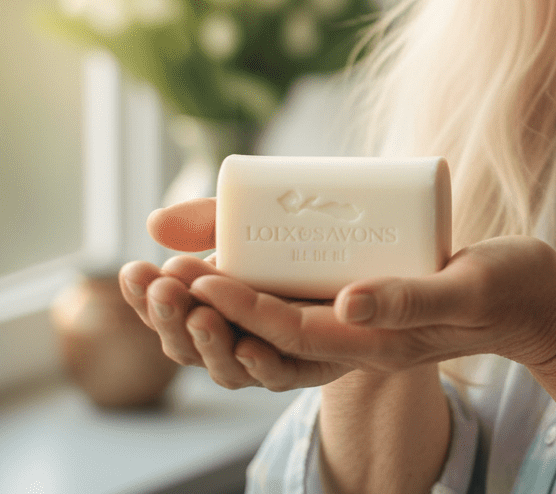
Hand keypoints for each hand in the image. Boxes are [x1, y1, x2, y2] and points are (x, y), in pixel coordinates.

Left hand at [120, 198, 555, 392]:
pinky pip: (307, 291)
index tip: (198, 275)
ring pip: (280, 311)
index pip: (289, 331)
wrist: (534, 298)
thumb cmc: (508, 291)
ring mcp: (362, 314)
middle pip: (270, 327)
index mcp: (374, 342)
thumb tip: (346, 301)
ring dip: (230, 292)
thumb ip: (413, 298)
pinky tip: (247, 246)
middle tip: (168, 265)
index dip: (240, 306)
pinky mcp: (370, 292)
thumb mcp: (465, 290)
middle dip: (216, 304)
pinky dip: (268, 275)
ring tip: (186, 257)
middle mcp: (357, 333)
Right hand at [120, 198, 349, 390]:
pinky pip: (285, 373)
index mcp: (214, 302)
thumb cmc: (309, 232)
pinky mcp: (318, 360)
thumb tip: (154, 223)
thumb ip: (211, 219)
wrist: (385, 244)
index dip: (143, 298)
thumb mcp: (257, 217)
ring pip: (230, 367)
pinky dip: (264, 364)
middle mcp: (237, 334)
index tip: (134, 269)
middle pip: (188, 345)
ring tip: (202, 315)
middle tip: (165, 290)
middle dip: (170, 320)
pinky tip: (250, 346)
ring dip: (211, 343)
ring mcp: (274, 351)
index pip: (165, 311)